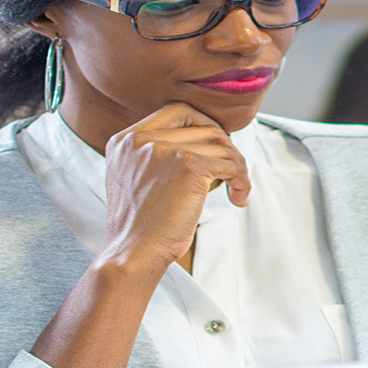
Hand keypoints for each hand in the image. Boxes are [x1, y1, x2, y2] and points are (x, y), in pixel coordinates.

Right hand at [99, 102, 250, 272]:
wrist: (132, 255)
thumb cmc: (140, 229)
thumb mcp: (136, 181)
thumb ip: (157, 157)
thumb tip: (207, 145)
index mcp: (125, 141)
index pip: (176, 112)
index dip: (203, 126)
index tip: (214, 150)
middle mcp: (141, 139)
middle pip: (203, 126)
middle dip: (225, 147)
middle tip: (230, 171)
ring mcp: (163, 150)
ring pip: (220, 144)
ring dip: (236, 166)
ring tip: (236, 189)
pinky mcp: (187, 166)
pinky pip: (230, 164)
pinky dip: (242, 180)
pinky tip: (238, 197)